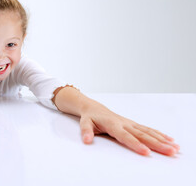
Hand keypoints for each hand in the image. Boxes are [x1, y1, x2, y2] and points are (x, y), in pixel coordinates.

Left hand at [54, 87, 179, 155]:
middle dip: (157, 144)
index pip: (125, 136)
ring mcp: (130, 123)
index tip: (146, 152)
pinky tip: (169, 140)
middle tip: (170, 152)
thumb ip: (86, 132)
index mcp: (113, 124)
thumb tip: (87, 141)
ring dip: (162, 140)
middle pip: (142, 135)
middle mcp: (124, 123)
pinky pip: (148, 129)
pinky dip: (159, 134)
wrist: (94, 108)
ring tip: (175, 148)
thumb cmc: (90, 117)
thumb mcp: (84, 123)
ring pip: (148, 132)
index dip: (136, 144)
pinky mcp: (133, 124)